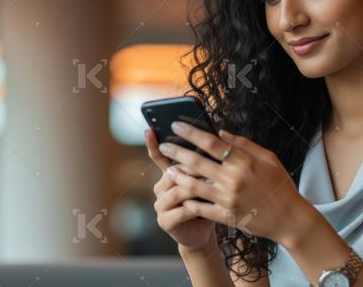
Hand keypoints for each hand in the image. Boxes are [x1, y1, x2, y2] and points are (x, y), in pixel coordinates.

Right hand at [145, 128, 215, 251]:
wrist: (201, 233)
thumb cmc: (205, 203)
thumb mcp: (204, 182)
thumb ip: (202, 165)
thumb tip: (213, 140)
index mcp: (167, 175)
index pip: (158, 157)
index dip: (152, 144)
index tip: (149, 130)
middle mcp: (160, 188)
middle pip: (172, 173)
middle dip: (191, 168)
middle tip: (208, 164)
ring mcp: (160, 205)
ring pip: (176, 191)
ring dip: (195, 188)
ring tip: (212, 185)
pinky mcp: (164, 221)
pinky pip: (181, 211)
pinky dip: (195, 208)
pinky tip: (206, 206)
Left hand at [158, 121, 308, 243]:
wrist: (290, 219)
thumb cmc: (280, 185)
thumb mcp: (268, 158)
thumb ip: (244, 144)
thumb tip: (220, 131)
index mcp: (243, 162)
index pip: (211, 142)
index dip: (191, 133)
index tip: (176, 125)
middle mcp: (233, 179)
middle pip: (197, 162)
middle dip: (176, 152)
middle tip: (164, 145)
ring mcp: (228, 199)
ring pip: (194, 185)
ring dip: (178, 176)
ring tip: (168, 169)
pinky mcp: (226, 216)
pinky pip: (201, 208)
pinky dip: (189, 201)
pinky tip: (181, 194)